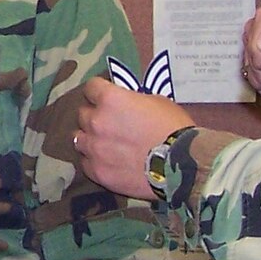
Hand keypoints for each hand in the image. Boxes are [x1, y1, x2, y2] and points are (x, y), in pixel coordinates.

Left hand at [76, 78, 194, 199]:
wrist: (181, 165)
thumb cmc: (174, 128)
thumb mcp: (156, 102)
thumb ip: (132, 101)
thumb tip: (126, 105)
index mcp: (110, 99)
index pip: (90, 88)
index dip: (98, 91)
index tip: (103, 96)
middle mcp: (96, 121)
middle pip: (83, 114)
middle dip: (95, 115)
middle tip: (109, 123)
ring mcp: (94, 148)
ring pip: (79, 138)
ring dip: (90, 138)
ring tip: (104, 143)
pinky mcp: (97, 171)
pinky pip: (85, 162)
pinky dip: (94, 160)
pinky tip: (106, 161)